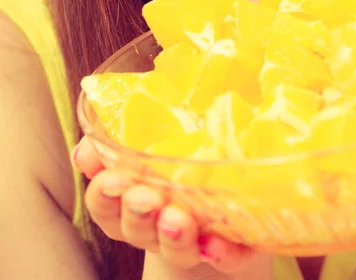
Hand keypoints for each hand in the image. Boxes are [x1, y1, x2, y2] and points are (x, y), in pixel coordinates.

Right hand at [72, 137, 258, 272]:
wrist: (233, 187)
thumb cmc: (180, 153)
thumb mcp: (145, 137)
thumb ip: (112, 137)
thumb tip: (84, 151)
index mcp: (131, 198)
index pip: (105, 202)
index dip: (103, 195)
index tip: (110, 179)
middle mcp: (156, 225)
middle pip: (137, 228)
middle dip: (138, 214)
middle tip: (145, 198)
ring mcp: (192, 240)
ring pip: (175, 248)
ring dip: (174, 237)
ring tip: (177, 220)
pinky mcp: (231, 247)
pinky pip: (225, 256)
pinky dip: (219, 252)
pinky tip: (216, 243)